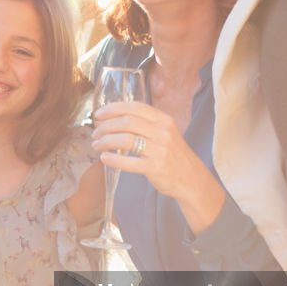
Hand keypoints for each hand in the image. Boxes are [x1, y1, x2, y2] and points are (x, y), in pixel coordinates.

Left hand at [92, 101, 224, 232]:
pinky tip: (104, 158)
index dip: (113, 109)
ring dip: (106, 141)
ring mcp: (160, 149)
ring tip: (97, 145)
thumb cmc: (173, 155)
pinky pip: (129, 161)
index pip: (134, 107)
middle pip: (127, 122)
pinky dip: (113, 159)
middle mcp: (162, 132)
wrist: (191, 178)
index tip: (98, 114)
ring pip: (125, 140)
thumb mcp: (165, 133)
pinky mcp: (155, 167)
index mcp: (163, 119)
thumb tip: (114, 119)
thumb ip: (145, 124)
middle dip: (105, 127)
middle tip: (95, 133)